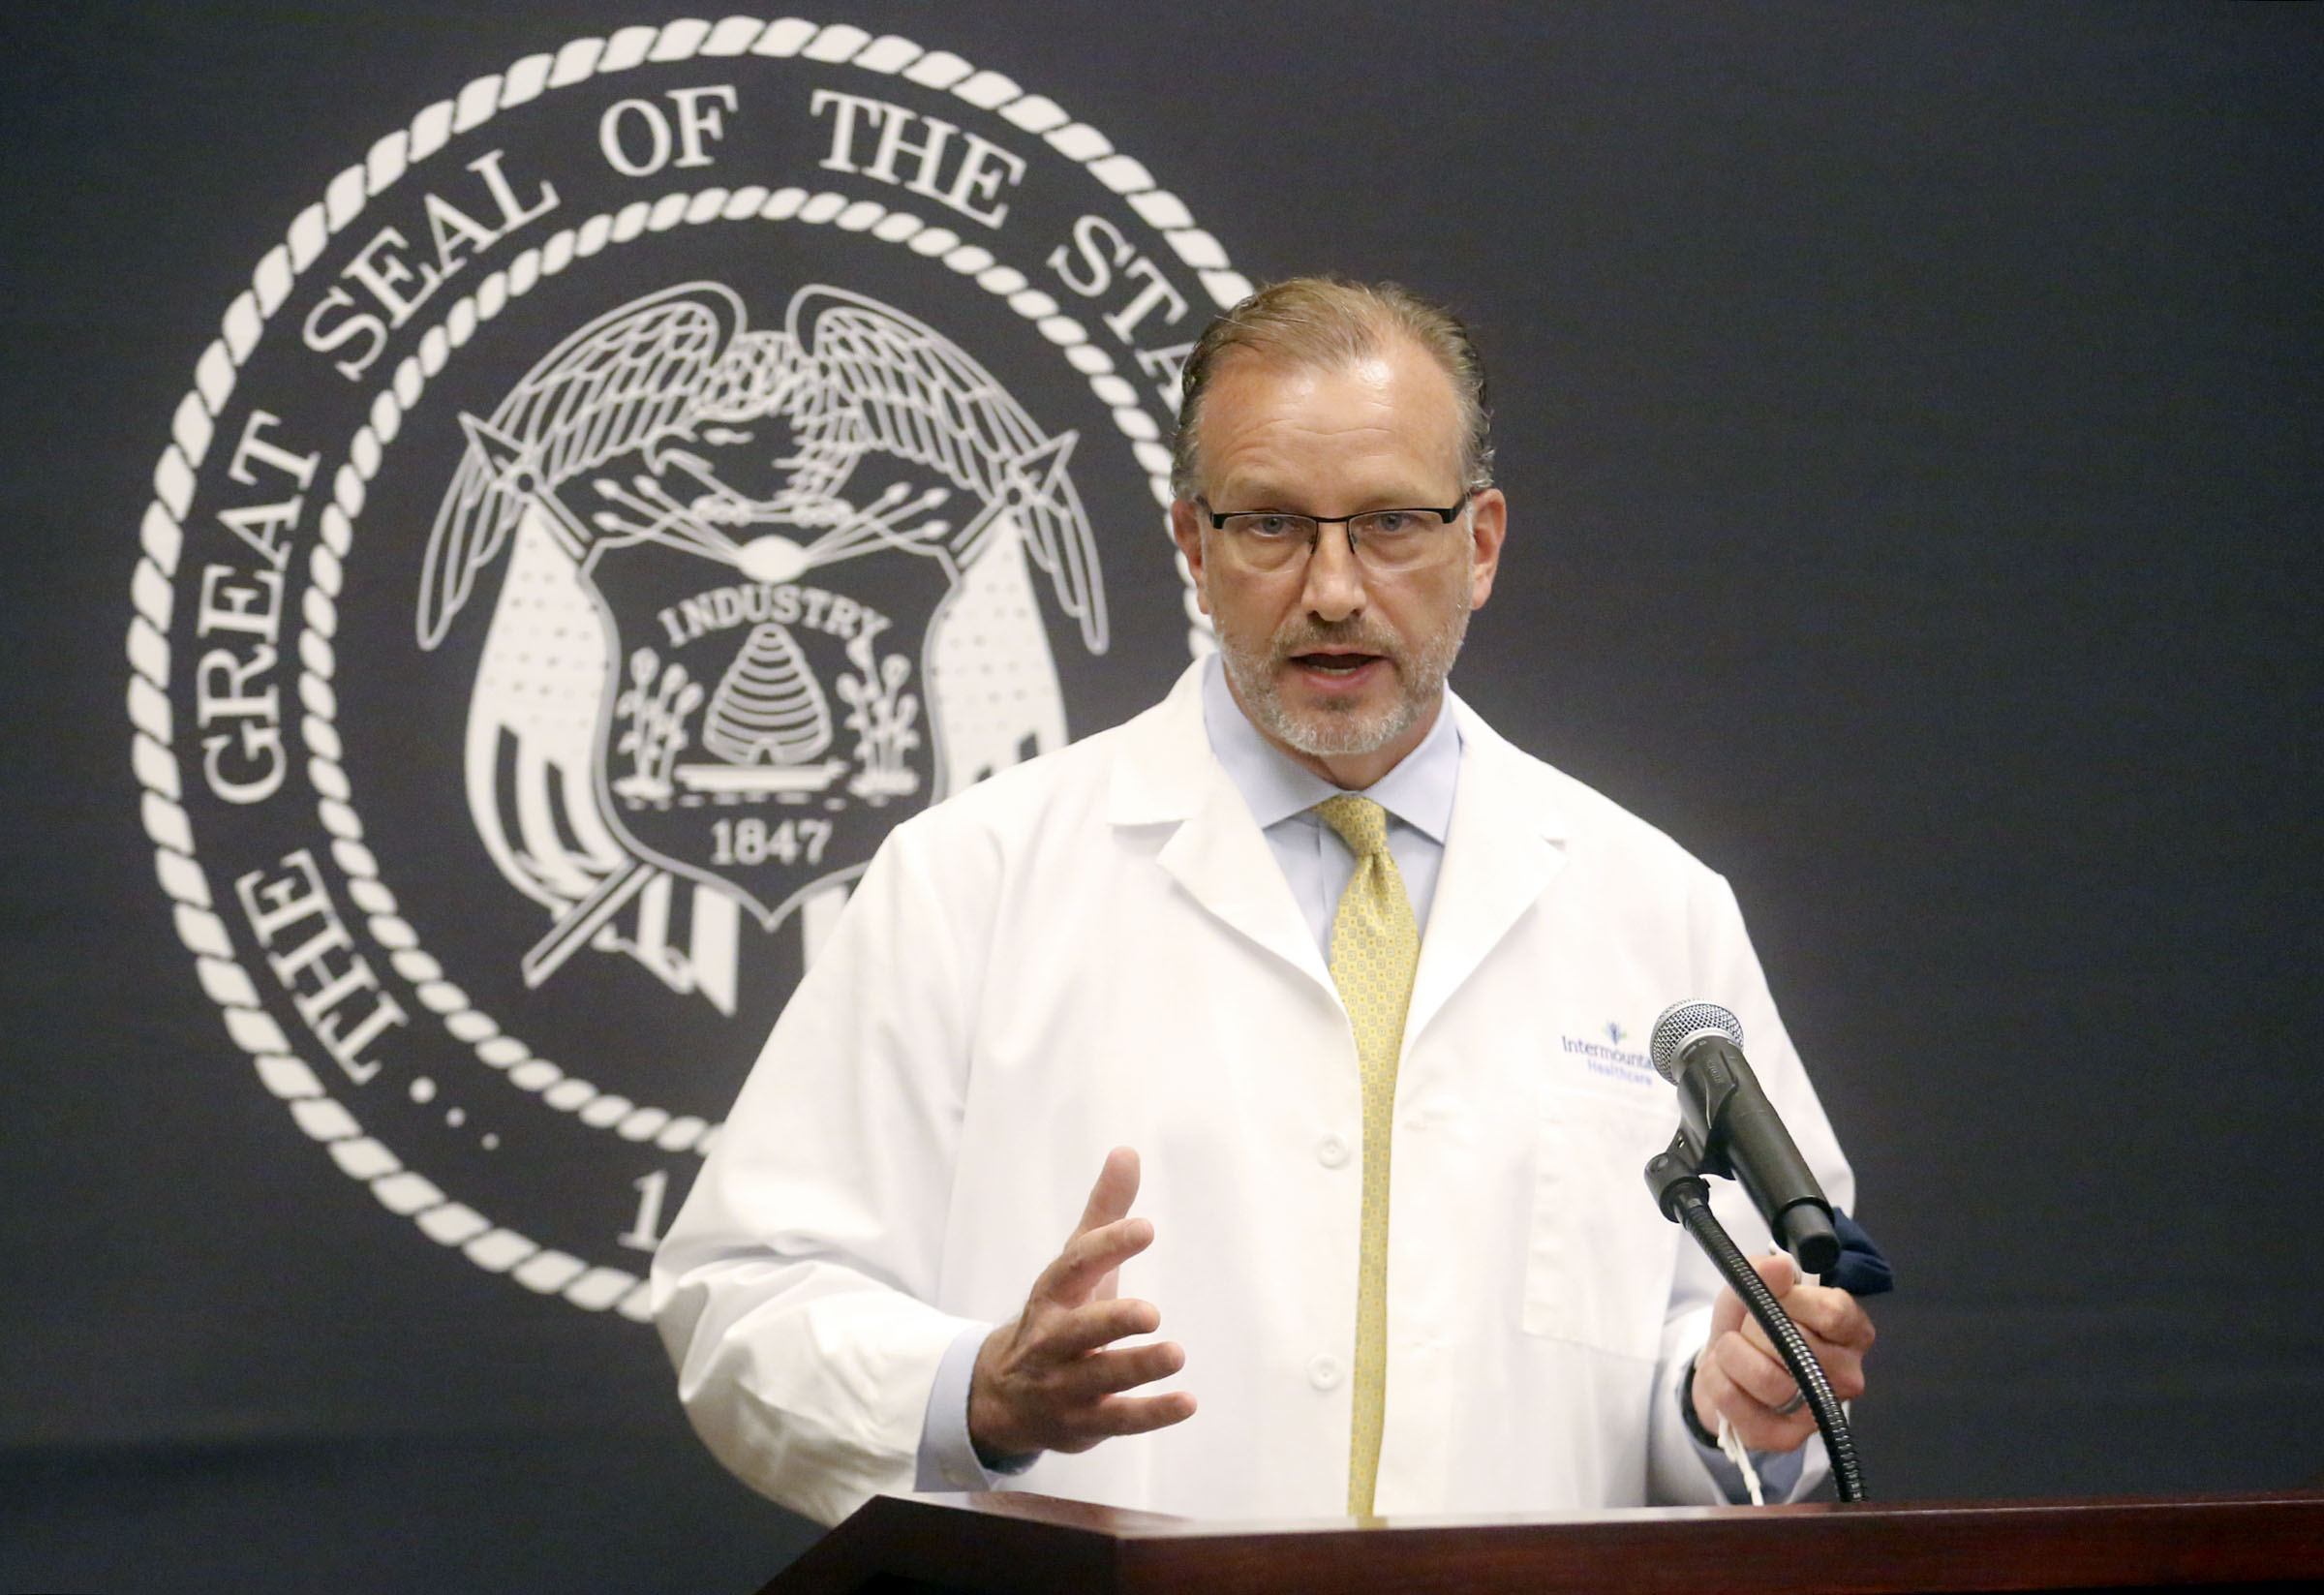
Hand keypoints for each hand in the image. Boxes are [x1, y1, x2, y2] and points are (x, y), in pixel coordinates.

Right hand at [967, 1146, 1196, 1459]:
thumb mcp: (1075, 1268)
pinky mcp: (1084, 1423)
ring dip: (1137, 1367)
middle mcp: (1053, 1341)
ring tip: (1177, 1354)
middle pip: (1079, 1330)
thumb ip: (1103, 1213)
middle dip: (1112, 1321)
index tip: (1145, 1228)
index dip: (1108, 1246)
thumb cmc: (1056, 1317)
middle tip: (1152, 1313)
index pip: (1074, 1267)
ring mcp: (1066, 1385)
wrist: (1003, 1396)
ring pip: (1101, 1378)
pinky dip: (1152, 1414)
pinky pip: (1119, 1420)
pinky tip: (1187, 1401)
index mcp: (1053, 1296)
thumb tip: (1127, 1150)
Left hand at [1691, 1252, 1875, 1452]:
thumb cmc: (1750, 1323)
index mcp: (1852, 1333)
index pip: (1832, 1312)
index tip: (1771, 1298)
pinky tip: (1725, 1376)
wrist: (1724, 1368)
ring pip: (1766, 1377)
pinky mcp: (1784, 1439)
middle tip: (1748, 1331)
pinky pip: (1735, 1400)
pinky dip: (1716, 1379)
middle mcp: (1847, 1376)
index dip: (1789, 1300)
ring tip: (1732, 1353)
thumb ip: (1763, 1271)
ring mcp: (1818, 1412)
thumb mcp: (1752, 1286)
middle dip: (1753, 1328)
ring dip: (1732, 1354)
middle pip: (1795, 1344)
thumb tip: (1780, 1267)